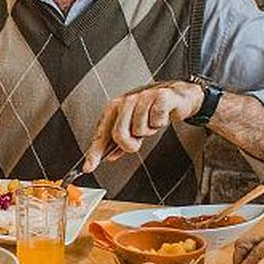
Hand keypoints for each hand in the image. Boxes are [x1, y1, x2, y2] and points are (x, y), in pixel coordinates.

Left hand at [82, 83, 201, 171]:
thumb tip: (109, 156)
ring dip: (149, 130)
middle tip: (139, 139)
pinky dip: (160, 122)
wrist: (175, 97)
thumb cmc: (151, 111)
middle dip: (130, 143)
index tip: (89, 167)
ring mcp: (143, 97)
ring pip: (140, 129)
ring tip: (152, 122)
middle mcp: (126, 101)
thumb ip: (120, 141)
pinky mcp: (160, 97)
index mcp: (115, 108)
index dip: (95, 151)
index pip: (102, 133)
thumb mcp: (133, 127)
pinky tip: (161, 116)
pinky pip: (156, 120)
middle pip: (119, 134)